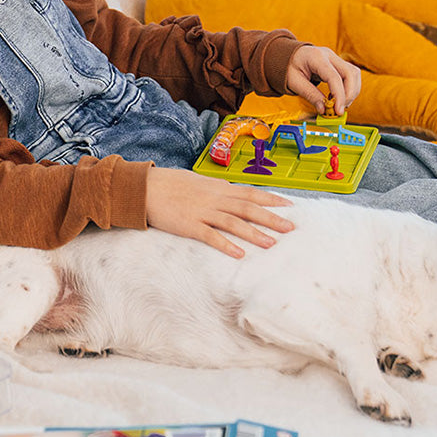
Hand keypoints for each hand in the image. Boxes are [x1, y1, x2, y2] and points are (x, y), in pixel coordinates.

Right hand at [145, 167, 293, 257]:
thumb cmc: (172, 184)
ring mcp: (202, 212)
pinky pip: (210, 236)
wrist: (146, 187)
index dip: (271, 199)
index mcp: (219, 188)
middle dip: (271, 218)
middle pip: (248, 208)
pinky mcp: (189, 225)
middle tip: (290, 228)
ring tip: (271, 244)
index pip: (251, 193)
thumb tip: (233, 194)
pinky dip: (226, 245)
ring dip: (253, 234)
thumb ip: (217, 190)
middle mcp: (215, 198)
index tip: (290, 205)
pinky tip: (238, 254)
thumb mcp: (200, 182)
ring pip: (234, 222)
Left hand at [285, 45, 361, 115]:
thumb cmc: (289, 67)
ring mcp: (335, 58)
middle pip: (350, 73)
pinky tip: (338, 98)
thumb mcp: (294, 82)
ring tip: (338, 105)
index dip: (339, 96)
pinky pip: (351, 75)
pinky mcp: (338, 64)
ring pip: (354, 74)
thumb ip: (310, 95)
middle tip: (339, 110)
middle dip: (349, 94)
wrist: (288, 56)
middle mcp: (329, 55)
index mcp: (316, 57)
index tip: (338, 111)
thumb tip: (323, 110)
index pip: (334, 77)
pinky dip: (349, 88)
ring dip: (351, 92)